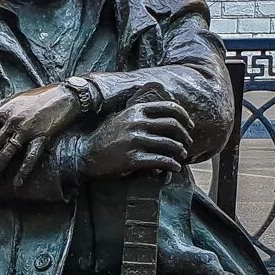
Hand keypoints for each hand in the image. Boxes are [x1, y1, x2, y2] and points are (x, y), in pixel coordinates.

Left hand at [0, 84, 80, 186]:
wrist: (63, 96)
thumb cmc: (35, 98)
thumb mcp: (9, 99)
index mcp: (3, 111)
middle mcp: (12, 121)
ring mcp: (27, 130)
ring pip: (7, 153)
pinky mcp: (42, 137)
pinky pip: (30, 157)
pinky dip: (23, 170)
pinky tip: (16, 183)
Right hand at [77, 100, 194, 179]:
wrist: (84, 155)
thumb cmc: (105, 138)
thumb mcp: (122, 119)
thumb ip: (140, 115)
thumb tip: (166, 119)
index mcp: (136, 110)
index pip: (169, 107)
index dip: (184, 117)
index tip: (189, 126)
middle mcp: (136, 122)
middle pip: (172, 125)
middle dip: (184, 135)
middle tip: (187, 143)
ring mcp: (134, 140)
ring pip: (169, 144)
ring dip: (180, 151)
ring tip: (182, 156)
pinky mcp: (132, 159)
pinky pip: (160, 161)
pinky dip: (171, 165)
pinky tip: (174, 168)